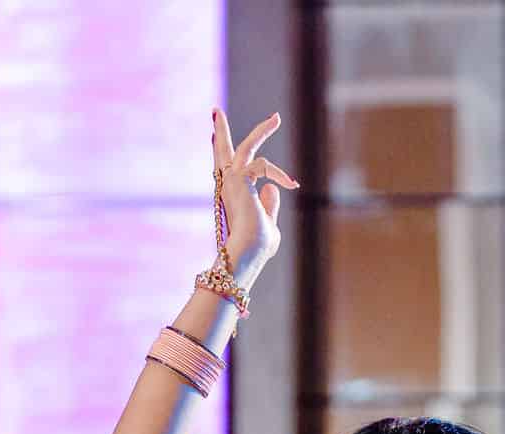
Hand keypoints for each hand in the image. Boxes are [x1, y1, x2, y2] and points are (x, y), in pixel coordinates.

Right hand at [211, 108, 298, 282]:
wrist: (249, 252)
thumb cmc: (258, 246)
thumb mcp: (267, 223)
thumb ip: (269, 205)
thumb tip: (273, 188)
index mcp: (231, 195)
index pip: (225, 168)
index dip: (220, 151)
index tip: (212, 136)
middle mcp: (226, 186)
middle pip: (221, 152)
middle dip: (220, 130)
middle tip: (215, 111)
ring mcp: (230, 182)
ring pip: (244, 147)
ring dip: (261, 131)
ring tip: (276, 118)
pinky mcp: (239, 179)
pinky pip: (262, 164)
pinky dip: (279, 173)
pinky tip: (292, 184)